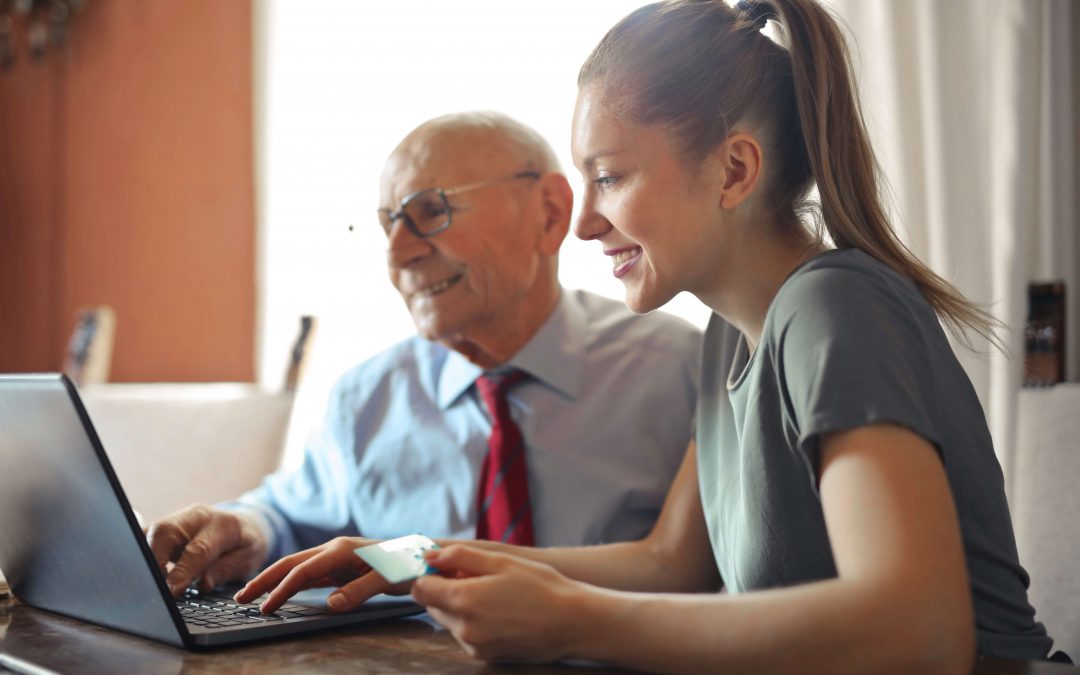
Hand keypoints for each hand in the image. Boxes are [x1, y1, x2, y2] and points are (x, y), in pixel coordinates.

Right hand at [146, 504, 268, 596]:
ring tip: (147, 583)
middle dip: (154, 560)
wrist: (245, 524)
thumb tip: (203, 584)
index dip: (183, 571)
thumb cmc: (246, 543)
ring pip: (150, 533)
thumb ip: (226, 570)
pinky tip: (143, 573)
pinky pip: (145, 537)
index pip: (198, 548)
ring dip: (144, 558)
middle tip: (154, 588)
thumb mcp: (249, 558)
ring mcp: (178, 520)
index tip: (172, 591)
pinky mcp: (164, 527)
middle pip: (165, 532)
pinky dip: (141, 554)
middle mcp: (195, 517)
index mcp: (222, 524)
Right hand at [234, 536, 408, 613]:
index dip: (282, 590)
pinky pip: (309, 574)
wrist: (422, 555)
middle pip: (290, 563)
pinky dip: (290, 582)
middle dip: (264, 580)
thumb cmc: (407, 565)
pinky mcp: (339, 565)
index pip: (303, 571)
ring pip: (297, 567)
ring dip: (274, 580)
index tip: (265, 608)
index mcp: (341, 550)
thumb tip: (330, 604)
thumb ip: (359, 591)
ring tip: (252, 596)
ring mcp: (335, 557)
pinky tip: (281, 592)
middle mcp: (334, 550)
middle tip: (240, 598)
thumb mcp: (387, 580)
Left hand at [412, 545, 586, 663]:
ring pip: (449, 621)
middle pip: (433, 605)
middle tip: (475, 577)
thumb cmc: (541, 587)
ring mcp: (473, 646)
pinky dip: (473, 622)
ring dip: (460, 606)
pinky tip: (499, 612)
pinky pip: (465, 635)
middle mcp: (463, 628)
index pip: (421, 589)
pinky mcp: (484, 656)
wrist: (572, 623)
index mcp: (464, 600)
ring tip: (493, 595)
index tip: (445, 566)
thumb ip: (460, 556)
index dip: (429, 574)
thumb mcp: (501, 561)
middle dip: (445, 589)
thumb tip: (430, 556)